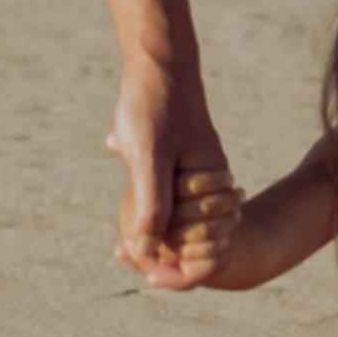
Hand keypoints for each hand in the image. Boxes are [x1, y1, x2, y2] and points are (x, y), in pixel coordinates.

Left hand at [106, 57, 232, 283]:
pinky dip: (151, 213)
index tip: (145, 272)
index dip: (180, 269)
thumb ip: (152, 205)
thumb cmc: (152, 107)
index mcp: (213, 183)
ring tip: (124, 243)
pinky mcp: (182, 163)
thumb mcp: (148, 158)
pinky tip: (129, 214)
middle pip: (196, 239)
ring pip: (182, 222)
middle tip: (124, 254)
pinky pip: (173, 202)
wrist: (156, 64)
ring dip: (156, 235)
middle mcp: (213, 181)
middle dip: (164, 255)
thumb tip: (145, 249)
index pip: (209, 247)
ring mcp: (199, 172)